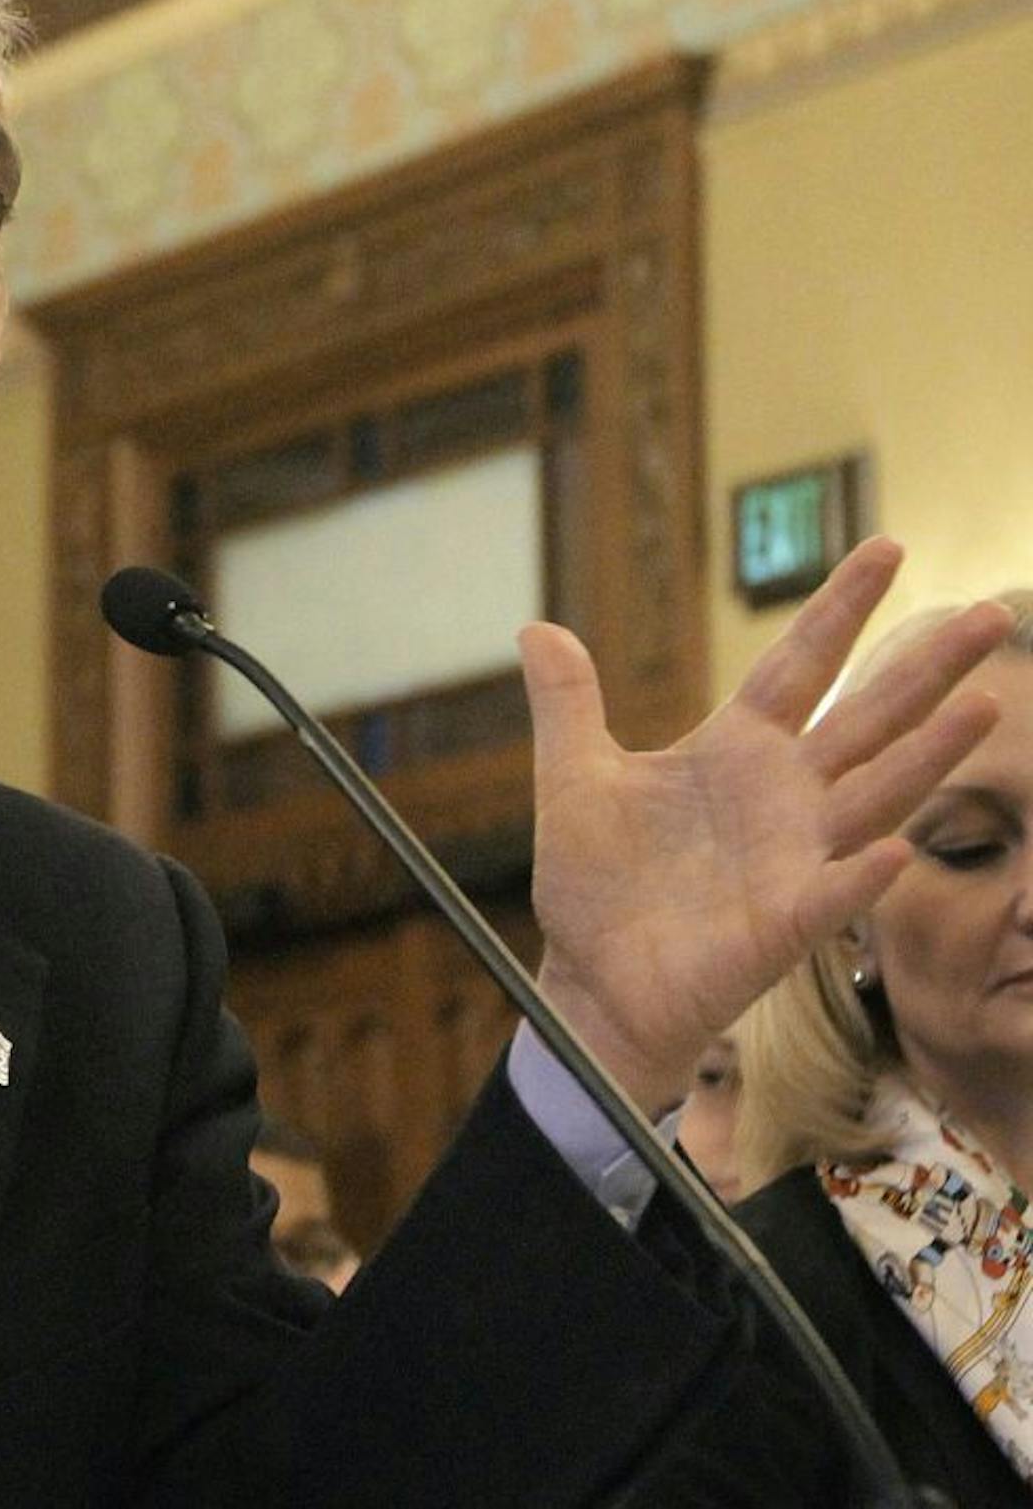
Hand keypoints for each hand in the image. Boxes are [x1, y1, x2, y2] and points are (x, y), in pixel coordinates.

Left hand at [521, 537, 1008, 1111]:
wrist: (593, 979)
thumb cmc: (596, 885)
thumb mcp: (573, 778)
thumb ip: (568, 704)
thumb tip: (537, 627)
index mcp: (735, 751)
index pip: (800, 662)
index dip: (840, 606)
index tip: (888, 545)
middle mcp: (782, 796)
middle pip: (868, 716)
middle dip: (927, 668)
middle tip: (993, 612)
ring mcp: (794, 858)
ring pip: (878, 794)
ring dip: (930, 754)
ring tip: (986, 703)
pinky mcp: (784, 922)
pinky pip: (834, 893)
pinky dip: (864, 872)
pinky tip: (900, 851)